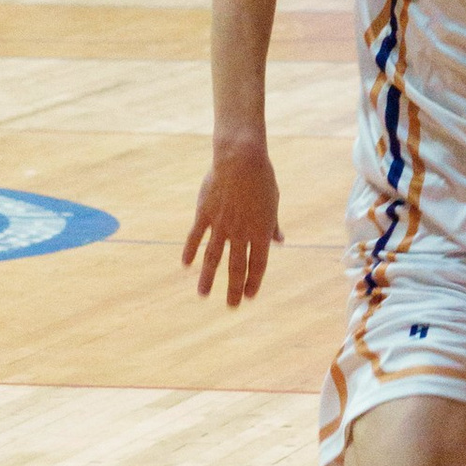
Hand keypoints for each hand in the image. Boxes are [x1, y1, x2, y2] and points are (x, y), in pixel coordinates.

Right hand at [185, 143, 279, 305]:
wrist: (241, 159)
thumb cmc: (261, 179)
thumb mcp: (273, 204)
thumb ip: (273, 226)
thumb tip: (279, 241)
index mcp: (260, 231)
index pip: (258, 264)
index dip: (254, 282)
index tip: (249, 296)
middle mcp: (240, 232)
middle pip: (236, 267)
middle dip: (234, 289)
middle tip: (231, 306)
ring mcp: (220, 224)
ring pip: (213, 257)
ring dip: (208, 278)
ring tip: (203, 295)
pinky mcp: (204, 213)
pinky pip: (195, 236)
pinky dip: (190, 251)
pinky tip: (186, 265)